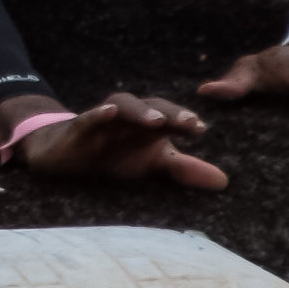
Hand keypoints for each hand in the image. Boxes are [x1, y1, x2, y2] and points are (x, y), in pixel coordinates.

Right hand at [0, 90, 229, 190]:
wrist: (64, 154)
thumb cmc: (114, 155)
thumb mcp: (151, 165)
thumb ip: (185, 169)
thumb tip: (224, 181)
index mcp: (147, 124)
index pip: (170, 116)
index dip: (184, 120)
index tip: (201, 129)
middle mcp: (128, 117)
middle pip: (151, 107)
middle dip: (170, 113)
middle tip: (188, 124)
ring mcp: (103, 120)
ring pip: (122, 106)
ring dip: (139, 111)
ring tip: (155, 121)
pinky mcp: (78, 129)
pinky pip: (87, 118)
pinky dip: (97, 114)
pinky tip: (108, 113)